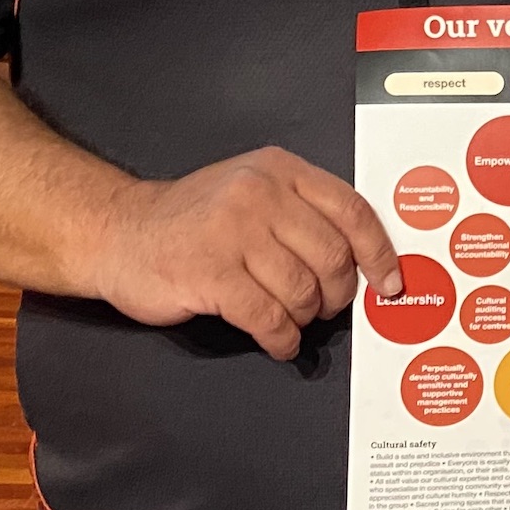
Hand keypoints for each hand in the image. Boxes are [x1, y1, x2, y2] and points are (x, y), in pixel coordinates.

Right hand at [93, 147, 402, 361]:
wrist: (120, 232)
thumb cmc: (192, 219)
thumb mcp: (252, 190)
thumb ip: (302, 212)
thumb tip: (361, 258)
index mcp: (279, 170)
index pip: (351, 211)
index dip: (378, 253)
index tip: (389, 282)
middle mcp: (259, 194)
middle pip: (332, 257)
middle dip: (336, 295)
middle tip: (324, 307)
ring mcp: (233, 231)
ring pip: (302, 291)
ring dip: (303, 318)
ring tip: (289, 320)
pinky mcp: (210, 272)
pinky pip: (269, 318)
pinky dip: (281, 338)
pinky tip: (276, 339)